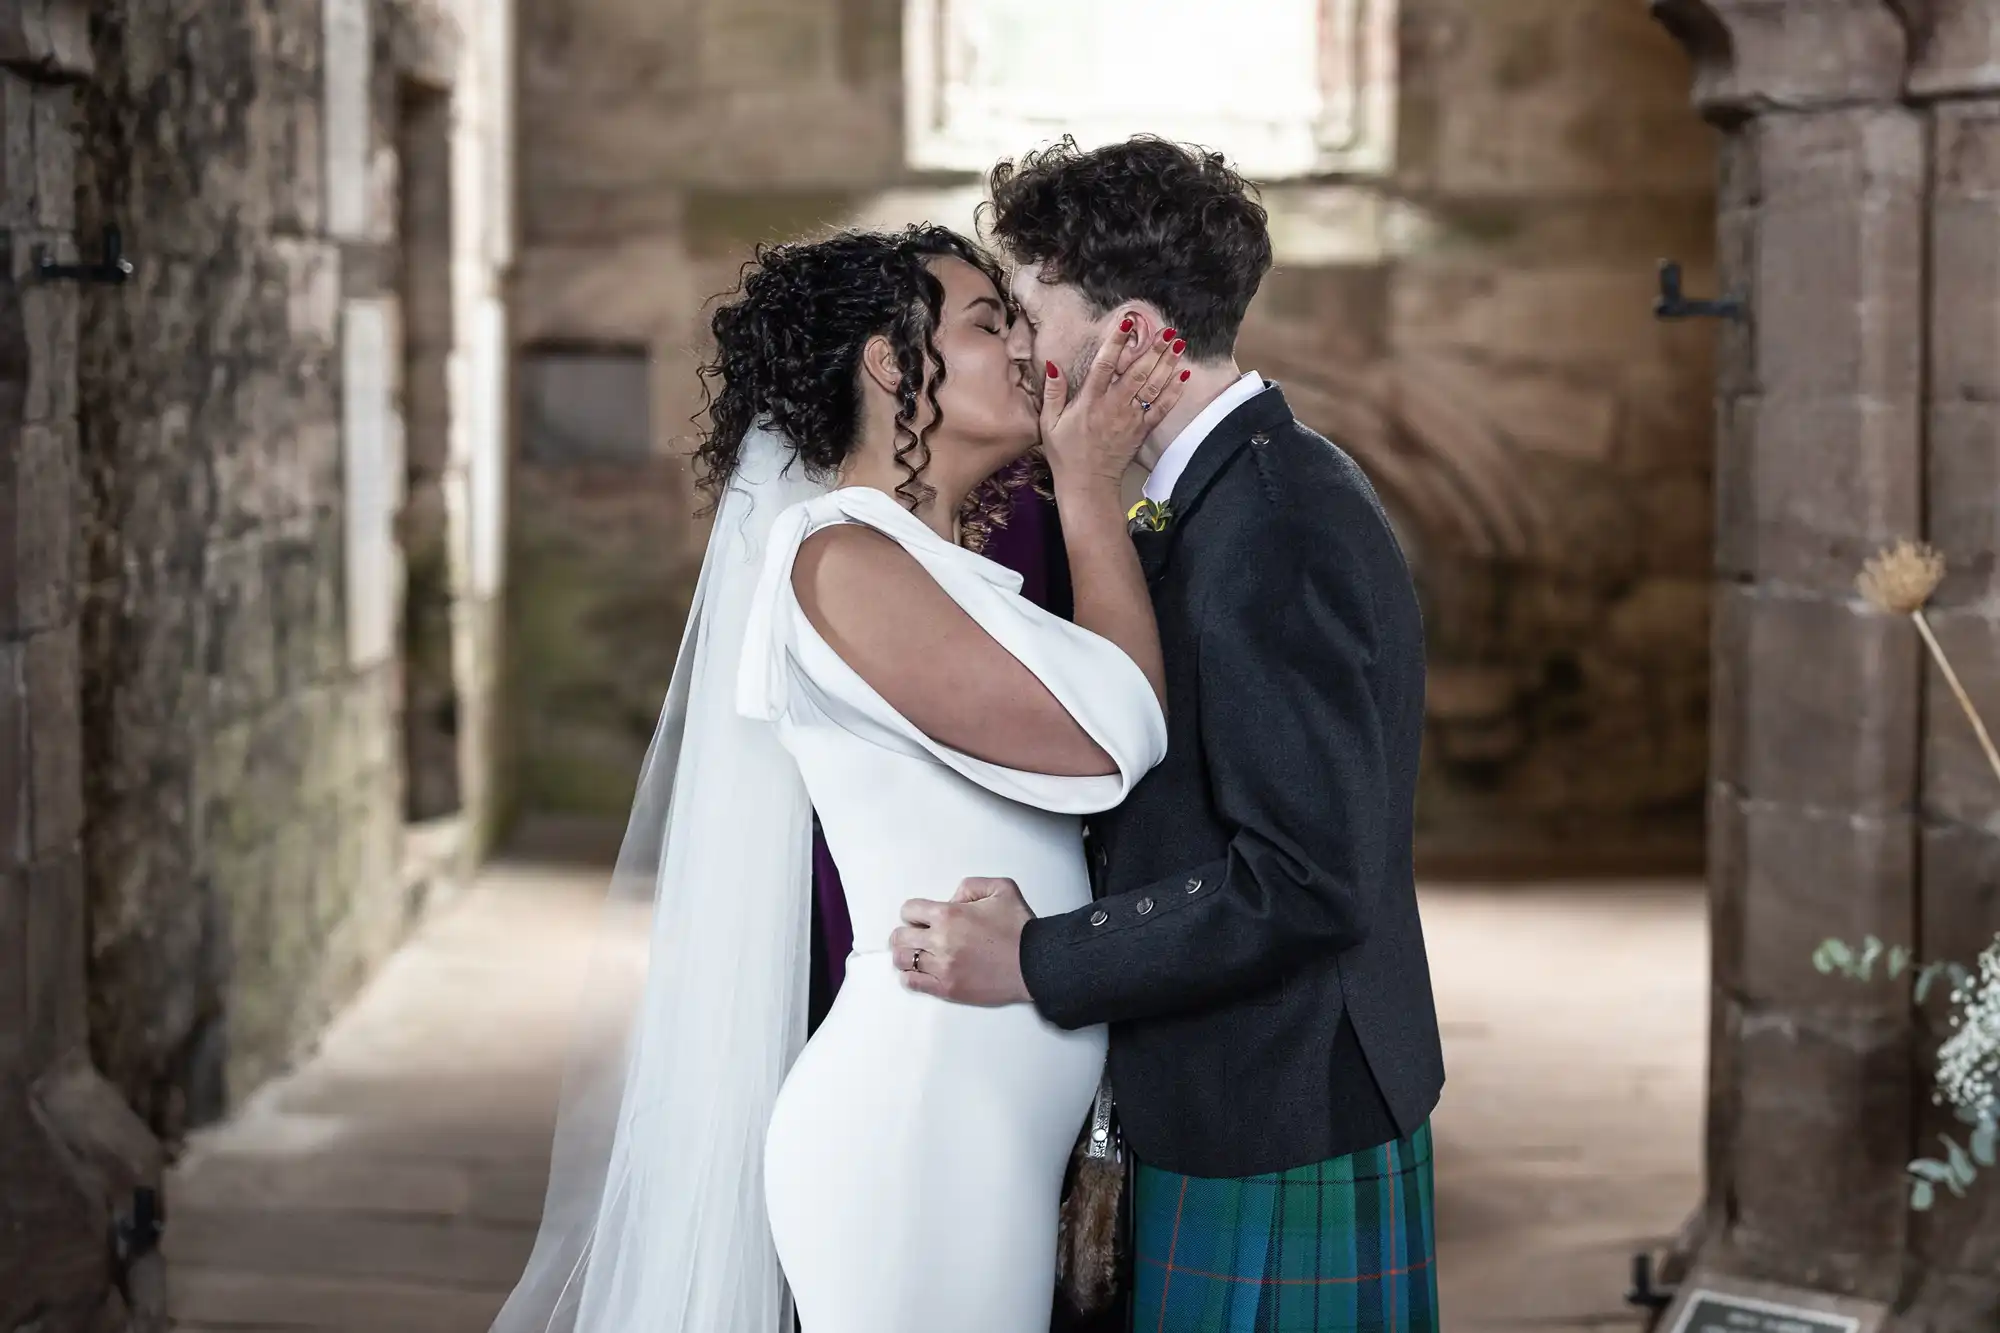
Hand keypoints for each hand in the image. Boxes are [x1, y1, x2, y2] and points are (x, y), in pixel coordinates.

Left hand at [887, 877, 1034, 1005]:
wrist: (1036, 963)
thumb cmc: (1021, 928)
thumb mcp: (1001, 888)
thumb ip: (970, 885)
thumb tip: (952, 898)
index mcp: (949, 915)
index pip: (909, 910)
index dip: (914, 912)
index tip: (921, 917)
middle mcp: (941, 941)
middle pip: (899, 937)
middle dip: (906, 933)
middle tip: (917, 936)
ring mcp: (942, 968)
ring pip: (901, 960)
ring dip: (906, 955)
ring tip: (918, 954)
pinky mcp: (948, 989)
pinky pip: (912, 983)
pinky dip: (911, 976)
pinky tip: (921, 971)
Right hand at [1040, 322, 1189, 487]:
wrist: (1087, 484)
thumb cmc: (1065, 453)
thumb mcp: (1049, 423)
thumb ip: (1053, 392)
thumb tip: (1053, 364)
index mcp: (1090, 401)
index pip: (1104, 365)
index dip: (1116, 342)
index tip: (1127, 322)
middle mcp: (1113, 406)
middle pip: (1137, 372)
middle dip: (1153, 349)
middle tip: (1167, 330)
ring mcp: (1130, 419)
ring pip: (1152, 387)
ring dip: (1167, 365)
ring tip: (1179, 345)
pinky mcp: (1141, 431)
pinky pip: (1160, 409)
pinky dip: (1173, 393)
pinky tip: (1183, 377)